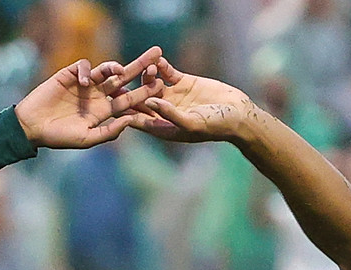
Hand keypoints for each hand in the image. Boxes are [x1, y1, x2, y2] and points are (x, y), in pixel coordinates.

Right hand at [15, 48, 163, 149]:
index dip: (144, 92)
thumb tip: (129, 120)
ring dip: (116, 66)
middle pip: (124, 79)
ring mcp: (85, 84)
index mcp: (104, 111)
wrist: (33, 127)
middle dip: (140, 67)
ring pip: (107, 69)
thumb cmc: (59, 137)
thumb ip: (108, 132)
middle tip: (158, 55)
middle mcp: (98, 95)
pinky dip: (87, 70)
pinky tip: (84, 82)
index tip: (160, 86)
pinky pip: (84, 66)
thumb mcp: (87, 138)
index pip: (129, 100)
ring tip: (120, 70)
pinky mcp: (71, 74)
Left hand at [110, 55, 255, 143]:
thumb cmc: (215, 125)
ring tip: (143, 69)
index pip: (139, 121)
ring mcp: (173, 96)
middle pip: (140, 102)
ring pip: (152, 84)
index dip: (125, 113)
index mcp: (163, 127)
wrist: (237, 112)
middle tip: (114, 83)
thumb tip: (148, 103)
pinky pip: (167, 72)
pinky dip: (160, 66)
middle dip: (128, 92)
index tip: (113, 105)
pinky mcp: (182, 82)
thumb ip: (170, 114)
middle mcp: (164, 112)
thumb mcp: (191, 123)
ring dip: (145, 76)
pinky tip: (154, 59)